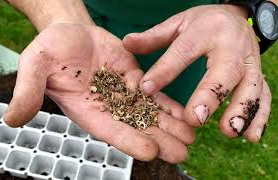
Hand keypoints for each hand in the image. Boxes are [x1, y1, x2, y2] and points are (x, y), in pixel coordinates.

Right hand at [3, 23, 194, 162]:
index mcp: (85, 109)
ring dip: (170, 126)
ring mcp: (122, 95)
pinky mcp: (134, 80)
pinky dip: (169, 105)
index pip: (109, 130)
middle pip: (135, 128)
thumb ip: (27, 90)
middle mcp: (106, 107)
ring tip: (191, 138)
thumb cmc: (51, 48)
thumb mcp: (35, 64)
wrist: (70, 32)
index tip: (150, 152)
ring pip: (148, 114)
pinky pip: (153, 95)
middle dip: (158, 140)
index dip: (128, 140)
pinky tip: (186, 114)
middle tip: (181, 154)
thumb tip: (10, 119)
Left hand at [123, 5, 271, 142]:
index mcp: (205, 31)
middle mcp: (231, 46)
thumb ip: (153, 37)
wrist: (236, 17)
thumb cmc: (203, 24)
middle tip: (194, 119)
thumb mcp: (178, 23)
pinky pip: (263, 95)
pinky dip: (259, 116)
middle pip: (224, 72)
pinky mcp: (257, 75)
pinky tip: (250, 137)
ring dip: (241, 111)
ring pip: (250, 86)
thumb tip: (126, 43)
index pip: (183, 51)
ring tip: (229, 131)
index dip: (164, 71)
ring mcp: (248, 62)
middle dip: (210, 96)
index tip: (147, 89)